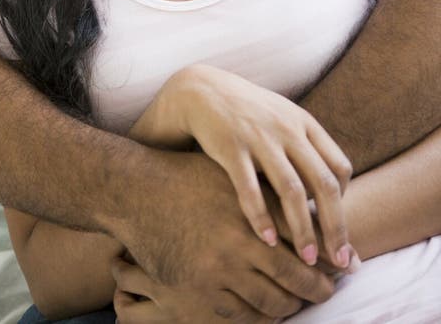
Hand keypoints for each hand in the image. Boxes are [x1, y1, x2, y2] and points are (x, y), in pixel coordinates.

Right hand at [118, 152, 334, 317]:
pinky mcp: (203, 289)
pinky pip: (244, 315)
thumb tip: (308, 208)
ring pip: (274, 301)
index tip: (346, 264)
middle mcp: (244, 237)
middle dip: (320, 288)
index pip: (305, 237)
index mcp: (257, 205)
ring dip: (293, 306)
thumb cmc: (187, 177)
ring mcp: (223, 266)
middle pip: (297, 274)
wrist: (139, 191)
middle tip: (331, 292)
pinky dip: (262, 318)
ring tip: (301, 304)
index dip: (329, 254)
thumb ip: (267, 192)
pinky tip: (270, 313)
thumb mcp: (233, 175)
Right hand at [143, 65, 352, 267]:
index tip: (338, 228)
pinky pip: (251, 188)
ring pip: (292, 190)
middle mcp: (286, 129)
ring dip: (303, 229)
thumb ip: (305, 147)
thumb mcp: (282, 118)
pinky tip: (268, 241)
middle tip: (341, 262)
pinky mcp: (231, 146)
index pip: (339, 167)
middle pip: (323, 183)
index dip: (344, 202)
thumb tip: (330, 189)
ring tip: (307, 260)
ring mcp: (259, 137)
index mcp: (303, 123)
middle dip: (336, 226)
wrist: (201, 90)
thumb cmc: (246, 112)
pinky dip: (261, 217)